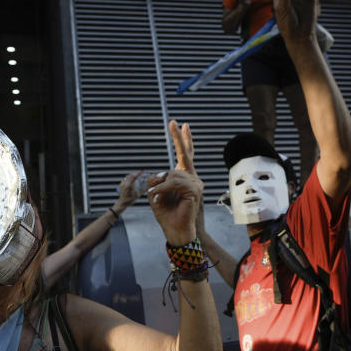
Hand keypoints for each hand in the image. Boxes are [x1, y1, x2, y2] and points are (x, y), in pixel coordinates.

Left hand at [115, 171, 145, 209]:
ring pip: (127, 176)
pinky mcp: (120, 185)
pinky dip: (129, 178)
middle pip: (130, 175)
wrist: (122, 203)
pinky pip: (125, 179)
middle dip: (135, 173)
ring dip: (132, 175)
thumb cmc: (130, 200)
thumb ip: (143, 191)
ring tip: (136, 176)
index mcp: (129, 186)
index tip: (142, 171)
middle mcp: (124, 184)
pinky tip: (132, 180)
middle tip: (140, 173)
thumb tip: (148, 187)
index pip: (133, 176)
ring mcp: (122, 184)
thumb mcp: (137, 195)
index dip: (138, 173)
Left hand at [148, 121, 202, 245]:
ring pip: (173, 173)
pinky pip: (175, 182)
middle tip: (173, 122)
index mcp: (183, 177)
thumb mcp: (155, 193)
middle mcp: (192, 178)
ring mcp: (196, 184)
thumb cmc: (166, 213)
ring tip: (156, 196)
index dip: (182, 140)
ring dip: (160, 186)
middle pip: (186, 155)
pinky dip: (163, 189)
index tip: (180, 125)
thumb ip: (156, 180)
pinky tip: (158, 197)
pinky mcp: (195, 191)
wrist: (174, 229)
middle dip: (179, 138)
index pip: (184, 155)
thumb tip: (161, 173)